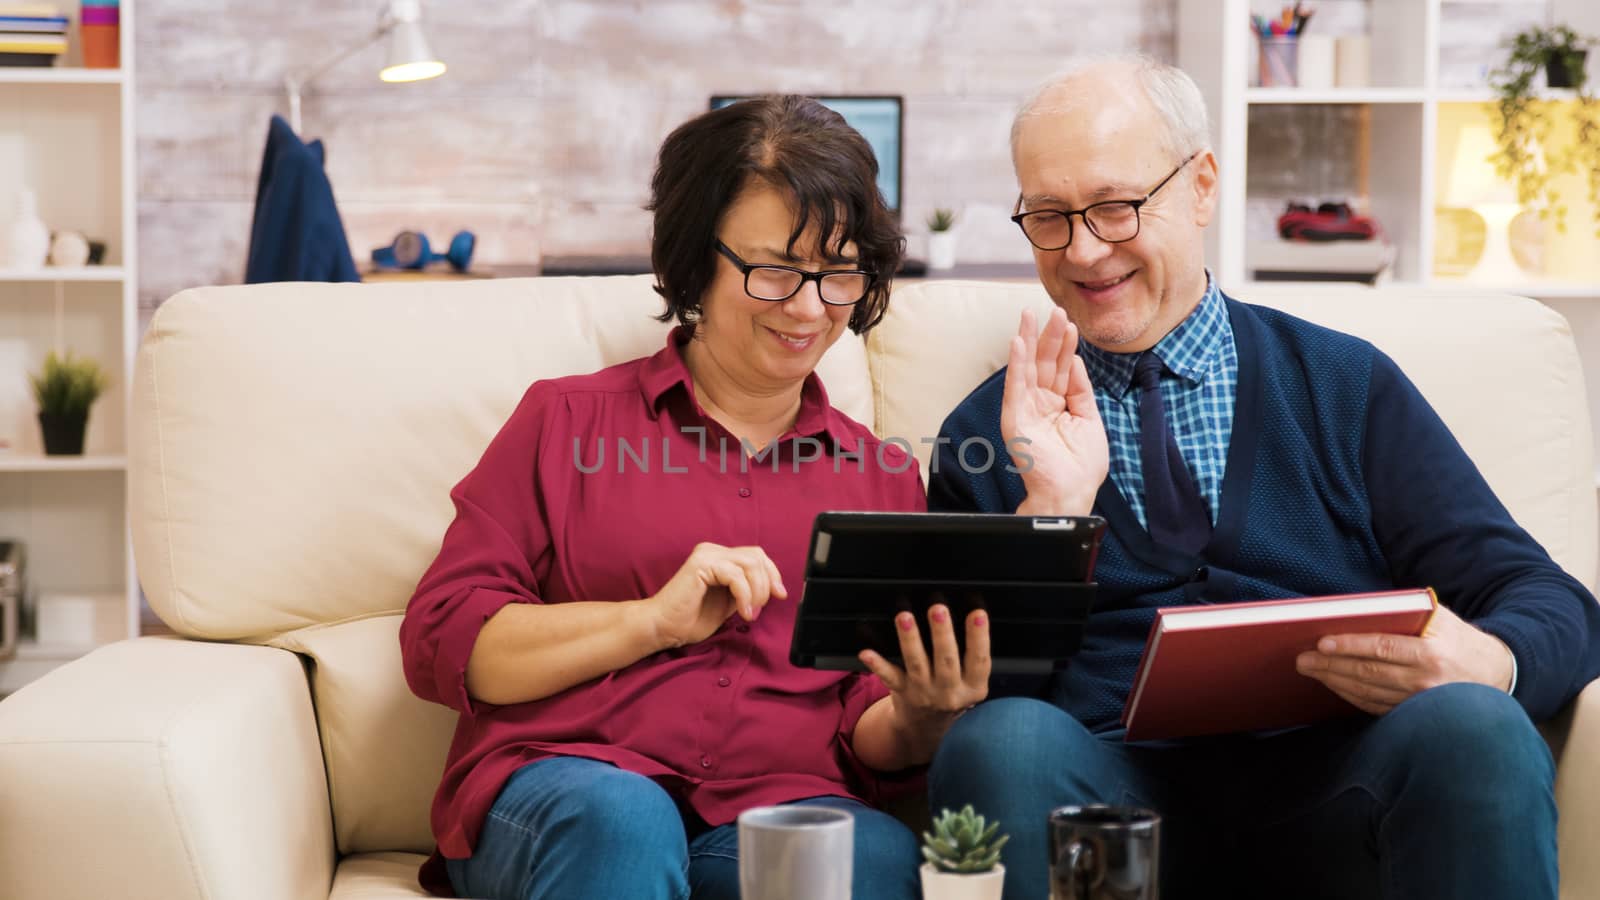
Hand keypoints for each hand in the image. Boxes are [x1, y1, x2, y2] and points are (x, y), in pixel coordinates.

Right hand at [648, 543, 786, 648]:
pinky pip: (736, 575)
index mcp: (720, 558)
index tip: (780, 595)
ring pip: (750, 564)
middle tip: (761, 607)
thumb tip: (773, 588)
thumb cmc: (691, 619)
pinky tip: (743, 612)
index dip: (772, 574)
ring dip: (757, 591)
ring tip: (750, 613)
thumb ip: (746, 591)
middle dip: (767, 582)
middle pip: (757, 556)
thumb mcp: (729, 603)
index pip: (756, 556)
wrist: (663, 627)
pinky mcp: (701, 564)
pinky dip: (745, 595)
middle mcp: (713, 551)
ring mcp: (707, 555)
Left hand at [858, 605, 990, 747]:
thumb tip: (972, 614)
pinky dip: (877, 665)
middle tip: (938, 609)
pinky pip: (889, 677)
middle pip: (947, 660)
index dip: (980, 637)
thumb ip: (973, 657)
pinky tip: (867, 653)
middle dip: (942, 633)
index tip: (978, 613)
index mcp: (973, 687)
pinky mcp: (902, 692)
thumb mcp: (971, 683)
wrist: (926, 726)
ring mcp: (924, 693)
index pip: (979, 660)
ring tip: (905, 617)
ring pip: (917, 664)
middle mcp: (949, 692)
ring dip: (910, 639)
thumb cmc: (951, 692)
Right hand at [1001, 307, 1108, 515]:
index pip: (1060, 369)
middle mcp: (1040, 404)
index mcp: (1058, 405)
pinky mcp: (1015, 420)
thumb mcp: (1090, 419)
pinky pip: (1015, 387)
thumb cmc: (1082, 465)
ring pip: (1027, 369)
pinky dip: (1016, 364)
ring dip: (1028, 340)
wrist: (1071, 492)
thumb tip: (1075, 361)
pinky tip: (1018, 343)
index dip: (1065, 346)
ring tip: (1029, 315)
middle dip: (1048, 336)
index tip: (1070, 322)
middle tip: (1053, 309)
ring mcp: (1026, 410)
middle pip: (1043, 364)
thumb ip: (1081, 389)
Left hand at [1294, 604, 1516, 715]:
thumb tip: (1361, 610)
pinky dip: (1351, 696)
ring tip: (1311, 671)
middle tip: (1302, 660)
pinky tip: (1333, 685)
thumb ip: (1408, 613)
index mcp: (1431, 654)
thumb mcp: (1443, 620)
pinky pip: (1376, 707)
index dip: (1349, 646)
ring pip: (1367, 693)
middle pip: (1368, 674)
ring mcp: (1420, 705)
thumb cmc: (1462, 640)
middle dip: (1330, 666)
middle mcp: (1425, 683)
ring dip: (1335, 682)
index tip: (1322, 643)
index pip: (1382, 649)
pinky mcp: (1415, 717)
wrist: (1499, 675)